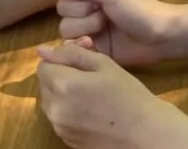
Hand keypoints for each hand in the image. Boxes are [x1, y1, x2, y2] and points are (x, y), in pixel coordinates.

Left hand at [37, 38, 175, 148]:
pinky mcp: (65, 139)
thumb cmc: (129, 95)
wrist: (144, 134)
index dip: (60, 59)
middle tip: (88, 74)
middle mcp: (55, 108)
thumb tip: (42, 49)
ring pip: (50, 101)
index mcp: (63, 85)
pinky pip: (58, 117)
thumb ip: (71, 53)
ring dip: (62, 93)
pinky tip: (90, 109)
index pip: (44, 65)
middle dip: (60, 75)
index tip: (80, 60)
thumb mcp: (104, 64)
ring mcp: (59, 127)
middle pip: (44, 84)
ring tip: (90, 92)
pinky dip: (68, 110)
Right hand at [54, 0, 179, 65]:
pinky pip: (77, 52)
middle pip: (63, 20)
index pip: (63, 2)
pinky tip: (94, 46)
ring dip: (83, 32)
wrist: (162, 35)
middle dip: (82, 19)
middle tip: (104, 19)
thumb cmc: (139, 9)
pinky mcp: (98, 54)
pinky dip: (81, 48)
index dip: (77, 5)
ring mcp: (93, 36)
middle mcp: (89, 16)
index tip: (96, 4)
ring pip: (67, 36)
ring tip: (102, 31)